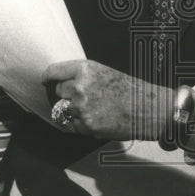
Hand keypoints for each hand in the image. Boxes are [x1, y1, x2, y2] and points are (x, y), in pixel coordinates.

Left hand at [42, 60, 172, 140]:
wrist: (147, 109)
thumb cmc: (129, 90)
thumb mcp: (104, 72)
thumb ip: (81, 76)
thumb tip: (60, 82)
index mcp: (84, 69)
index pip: (53, 72)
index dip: (48, 77)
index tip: (46, 81)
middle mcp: (79, 86)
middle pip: (58, 92)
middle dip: (67, 96)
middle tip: (85, 99)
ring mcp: (81, 107)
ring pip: (63, 110)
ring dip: (72, 112)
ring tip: (93, 110)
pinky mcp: (85, 125)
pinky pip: (70, 126)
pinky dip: (78, 125)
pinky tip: (94, 120)